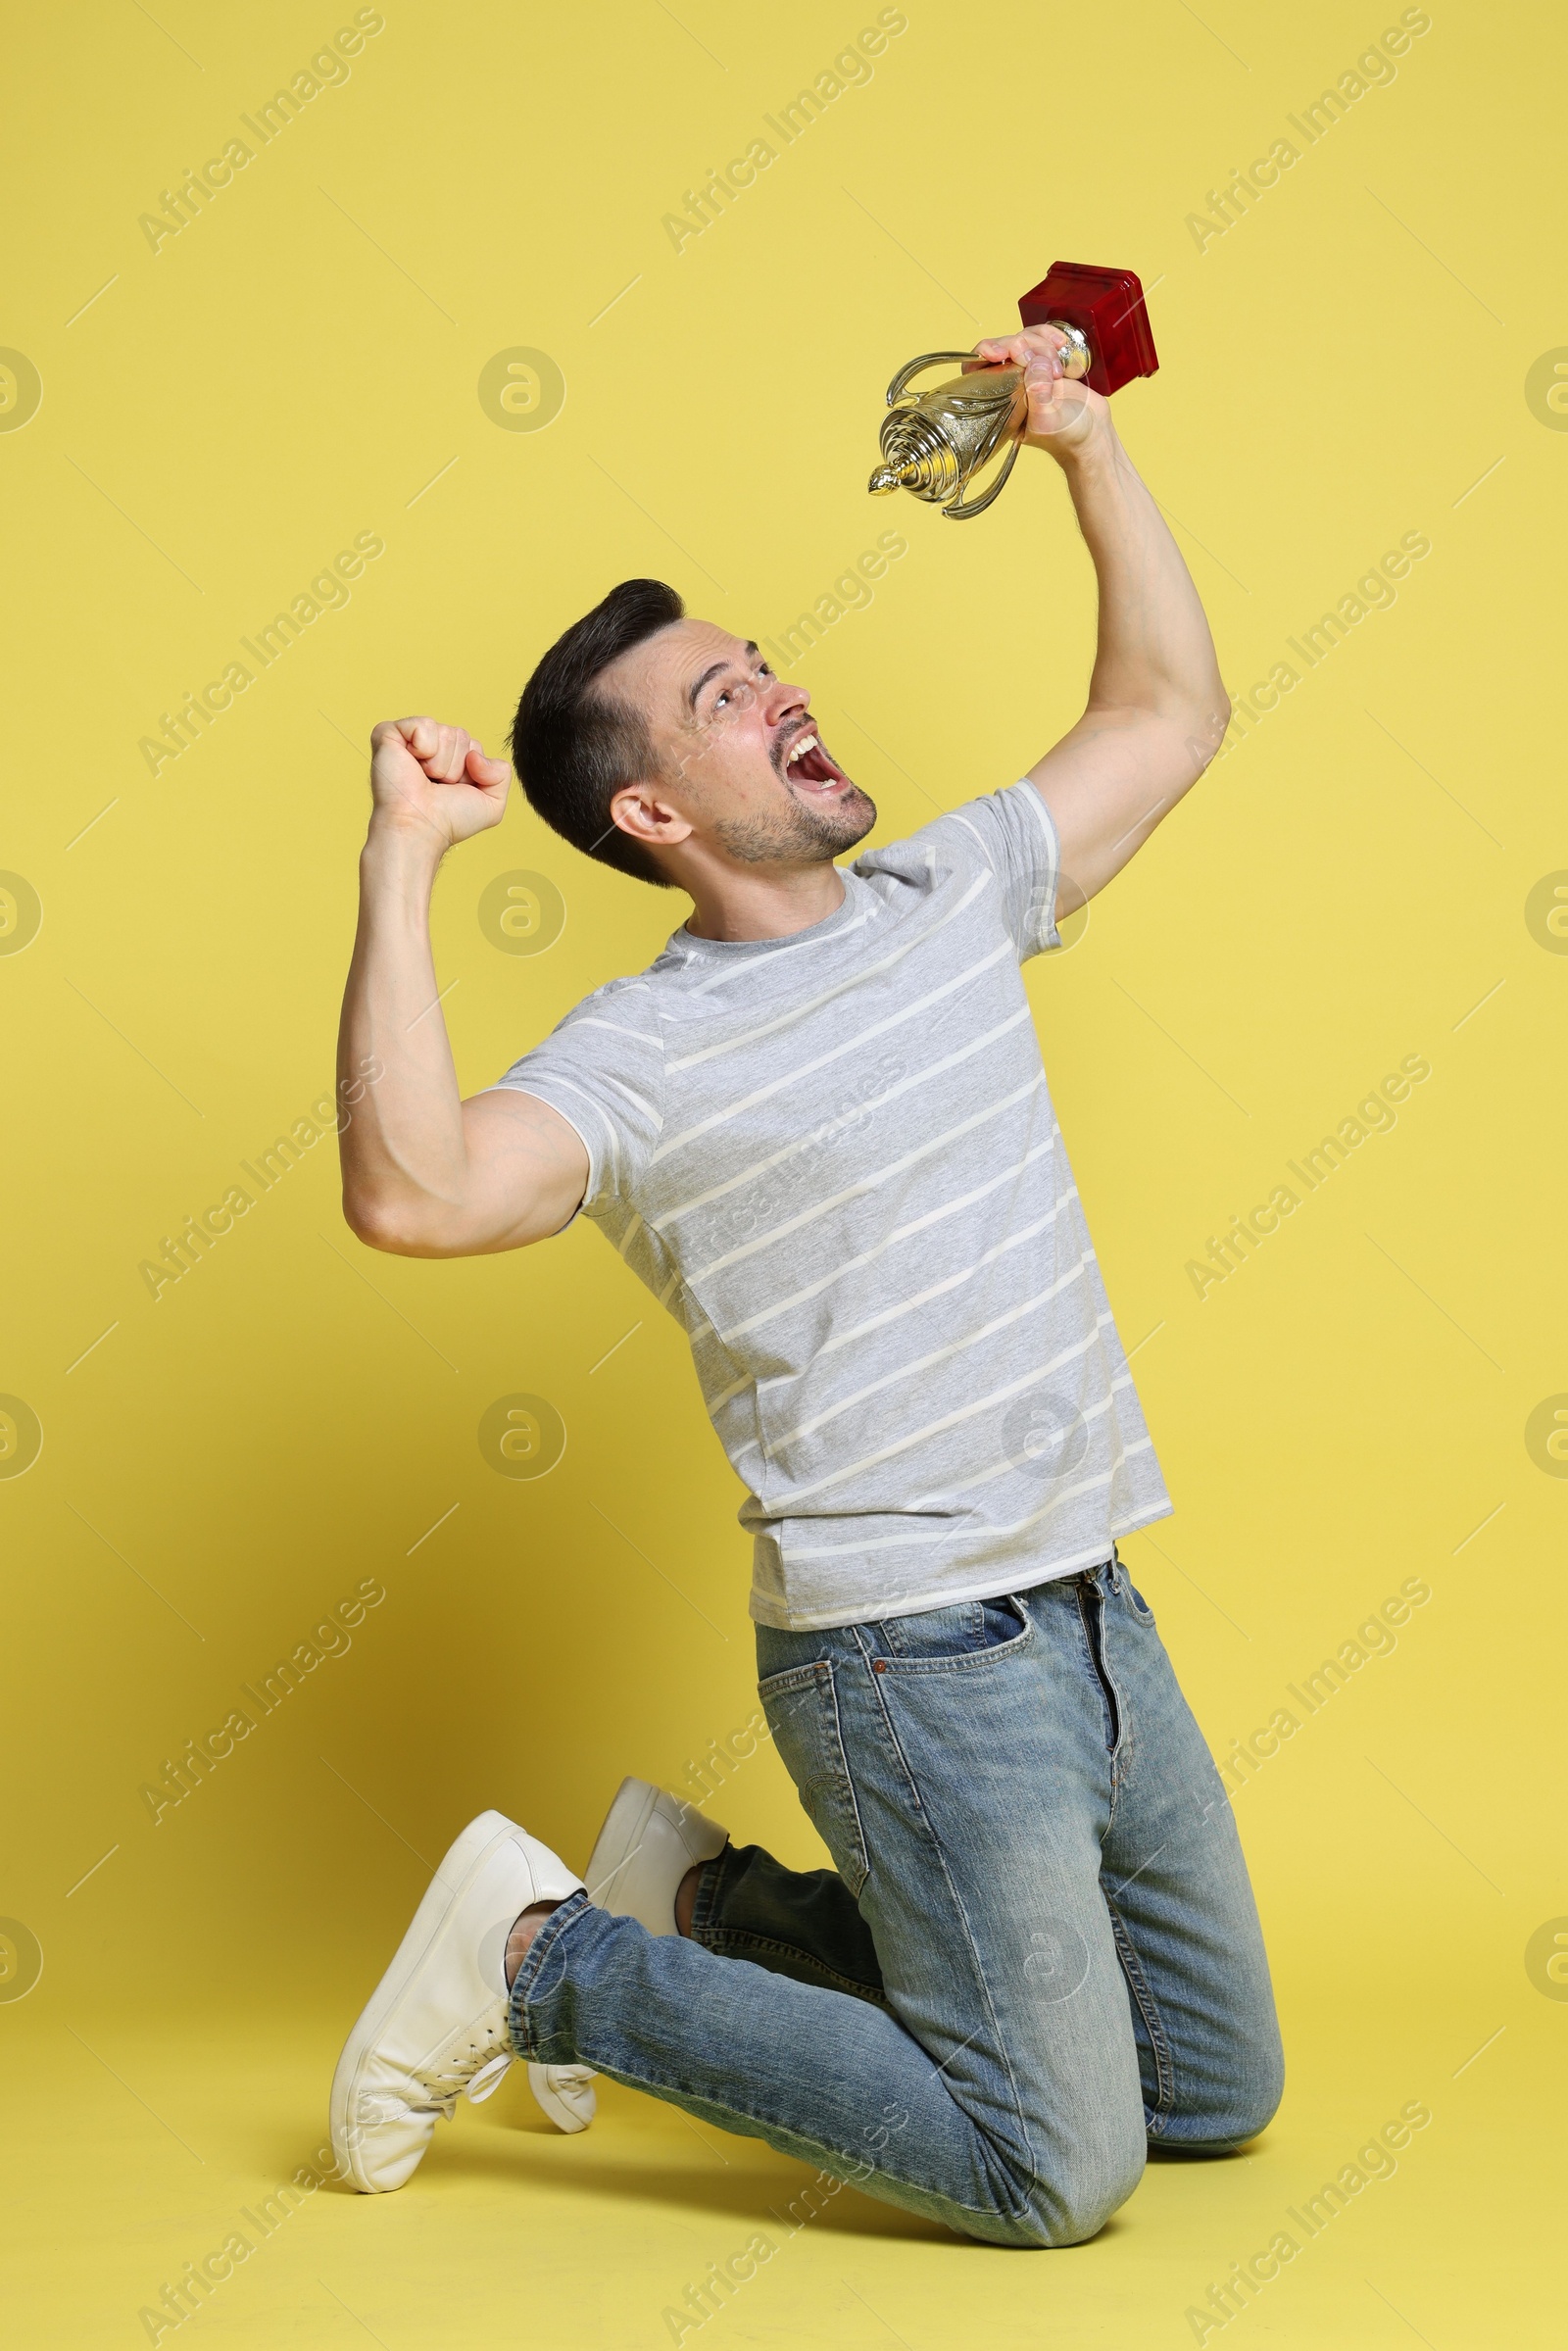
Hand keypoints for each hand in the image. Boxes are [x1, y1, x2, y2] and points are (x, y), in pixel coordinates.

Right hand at [367, 716, 510, 852]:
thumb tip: (476, 755)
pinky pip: (423, 725)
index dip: (471, 770)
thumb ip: (502, 774)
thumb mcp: (492, 804)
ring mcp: (407, 739)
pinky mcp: (388, 734)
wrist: (421, 828)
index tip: (452, 790)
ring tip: (424, 779)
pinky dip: (424, 747)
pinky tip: (412, 764)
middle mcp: (427, 746)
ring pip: (445, 732)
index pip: (473, 745)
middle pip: (461, 735)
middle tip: (436, 785)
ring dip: (441, 762)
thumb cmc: (448, 820)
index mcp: (447, 758)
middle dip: (456, 765)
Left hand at [968, 327, 1109, 460]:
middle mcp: (1010, 385)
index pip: (978, 370)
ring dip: (1042, 345)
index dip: (985, 353)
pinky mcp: (1045, 362)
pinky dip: (1050, 337)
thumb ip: (1038, 393)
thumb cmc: (1069, 437)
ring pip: (1023, 339)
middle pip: (1004, 347)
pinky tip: (1061, 346)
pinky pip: (1040, 338)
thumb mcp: (1049, 420)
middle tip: (1044, 364)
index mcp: (1000, 403)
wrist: (1093, 434)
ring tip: (1058, 369)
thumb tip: (1035, 364)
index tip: (999, 352)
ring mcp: (1028, 372)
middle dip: (1025, 348)